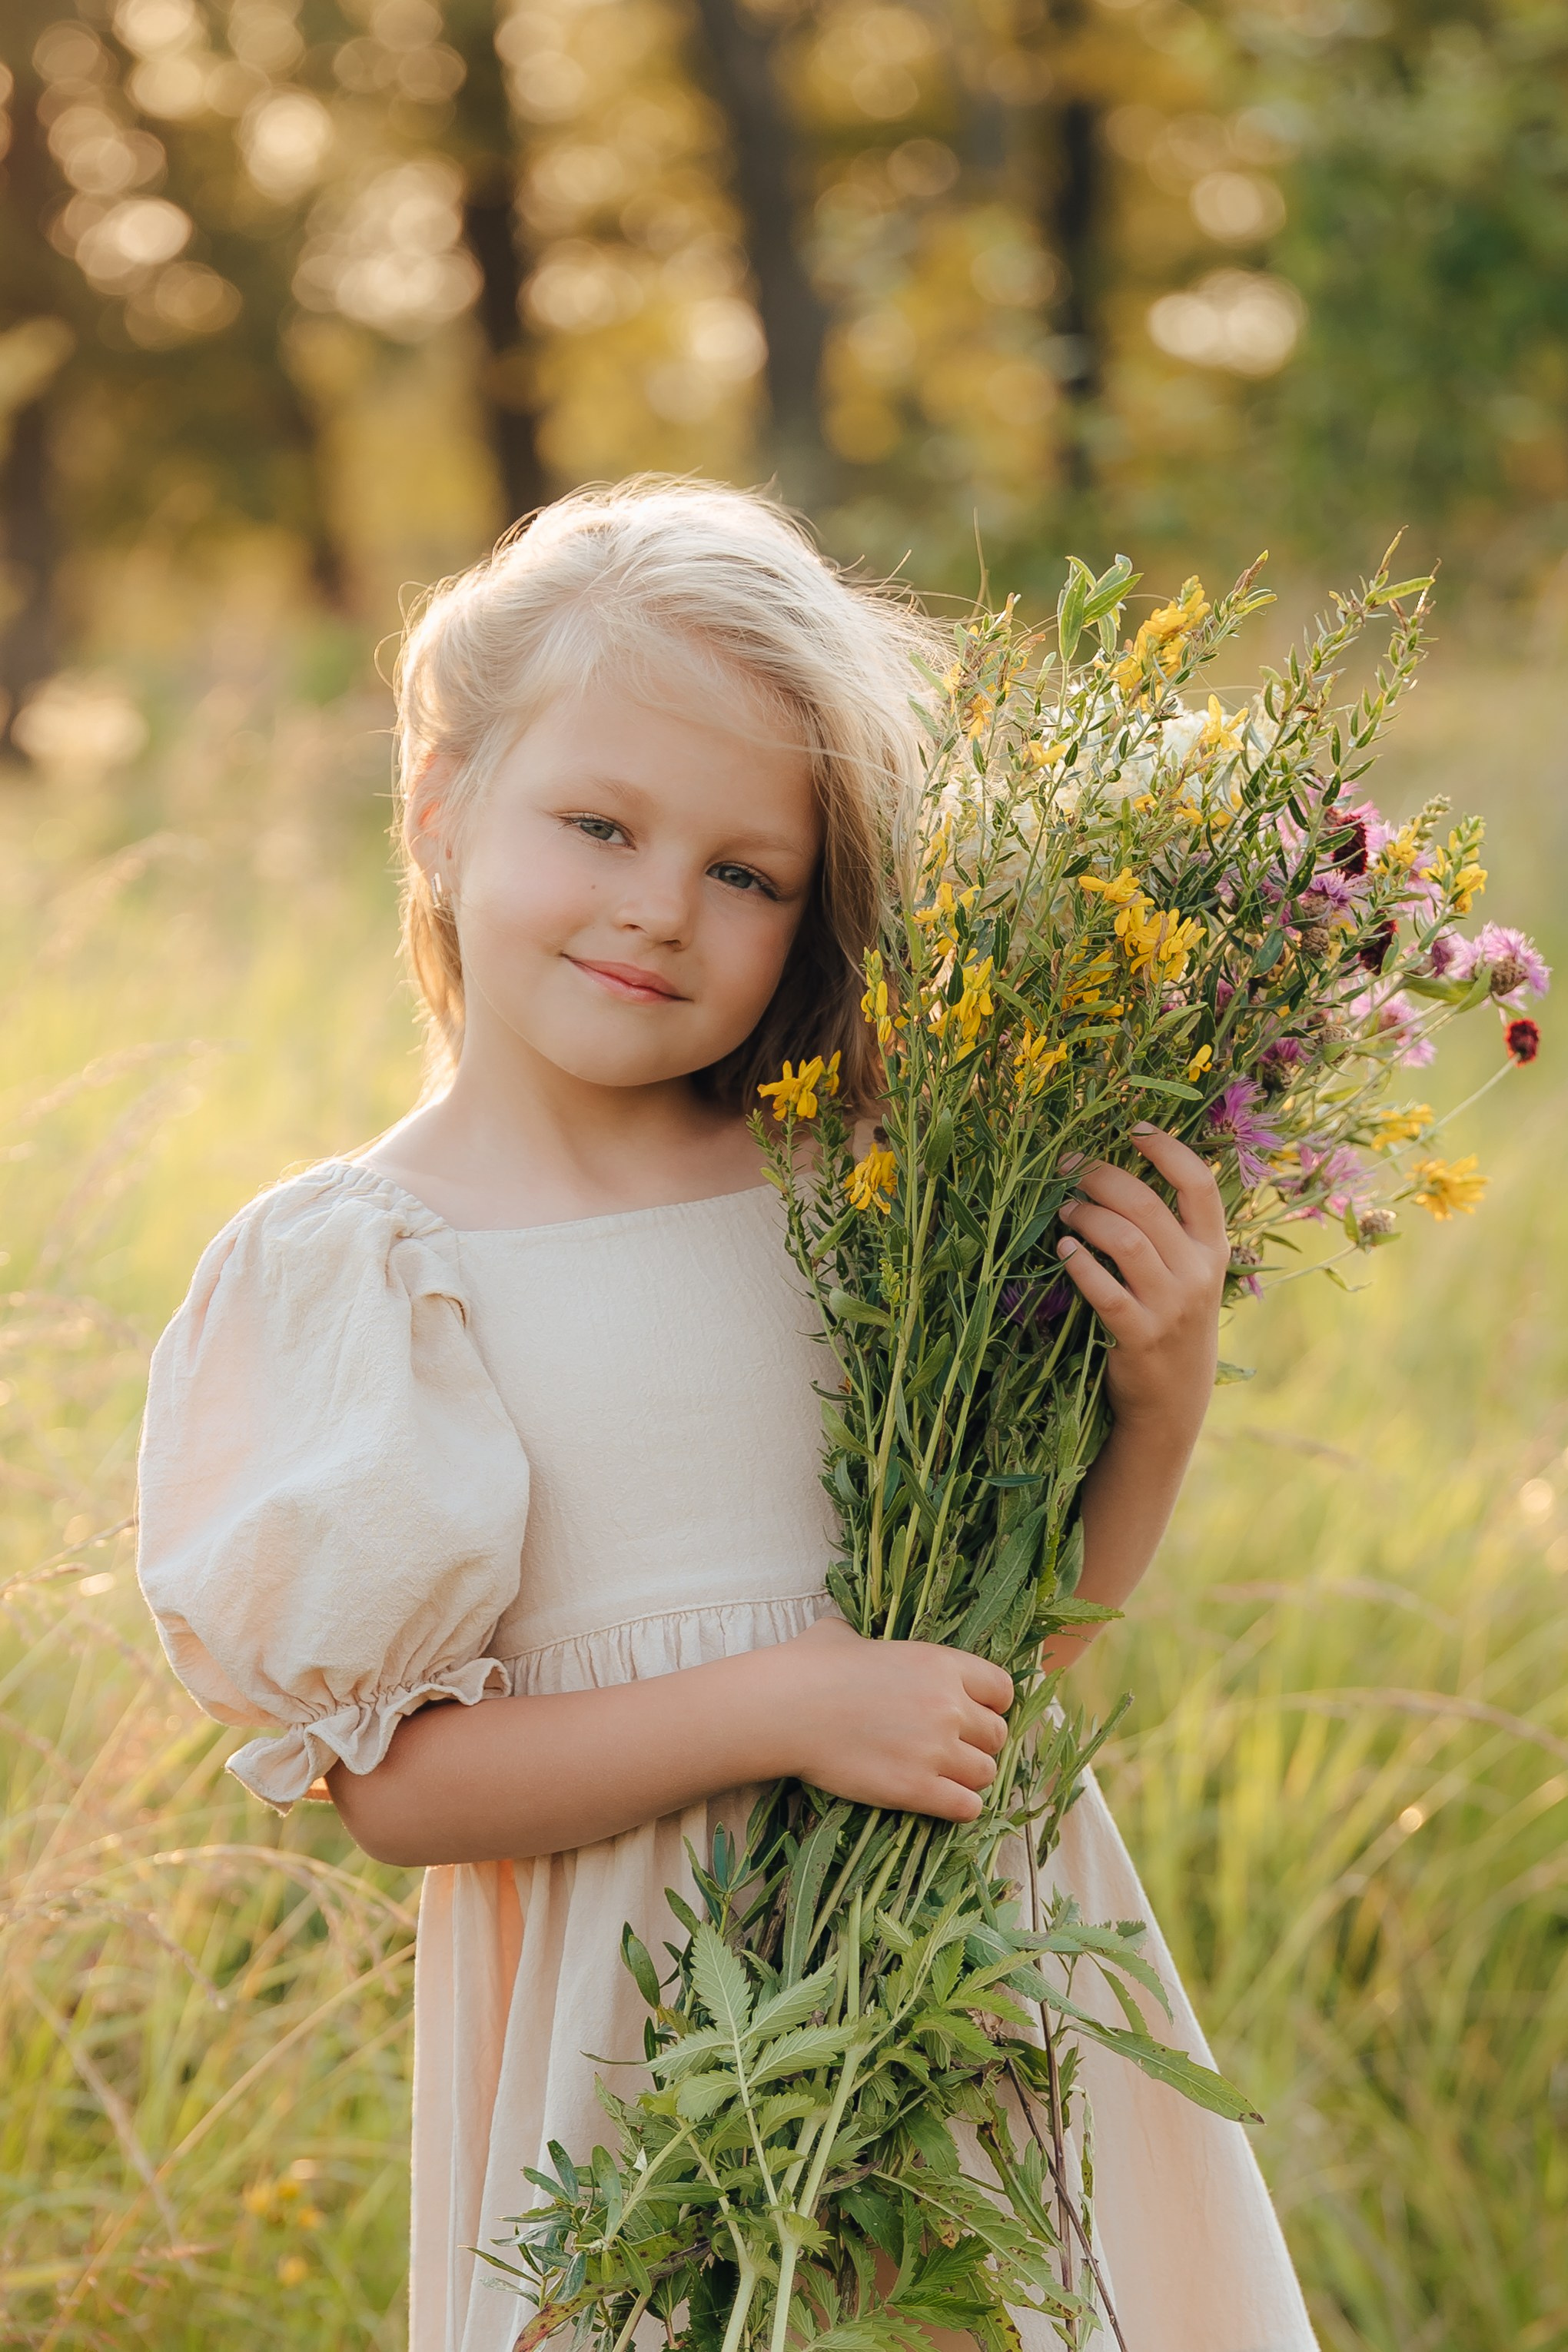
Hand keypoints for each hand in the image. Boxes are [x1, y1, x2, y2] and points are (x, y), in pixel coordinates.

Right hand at [770, 1615, 1013, 1821]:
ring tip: (943, 1776)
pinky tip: (938, 1799)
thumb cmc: (810, 1667)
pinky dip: (959, 1806)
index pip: (1002, 1690)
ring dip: (968, 1777)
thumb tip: (850, 1638)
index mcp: (940, 1664)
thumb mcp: (846, 1635)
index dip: (990, 1705)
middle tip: (951, 1749)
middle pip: (997, 1735)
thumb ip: (866, 1640)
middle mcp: (948, 1705)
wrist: (784, 1708)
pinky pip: (966, 1806)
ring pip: (986, 1773)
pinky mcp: (915, 1788)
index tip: (972, 1714)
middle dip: (978, 1743)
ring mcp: (935, 1749)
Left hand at [1054, 1123, 1227, 1441]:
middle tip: (1070, 1169)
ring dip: (1085, 1216)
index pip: (1200, 1184)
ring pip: (1123, 1239)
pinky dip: (1078, 1263)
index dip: (1167, 1149)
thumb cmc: (1174, 1323)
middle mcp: (1198, 1273)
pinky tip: (1062, 1249)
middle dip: (1102, 1177)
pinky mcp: (1139, 1334)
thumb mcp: (1190, 1275)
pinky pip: (1103, 1288)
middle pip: (1147, 1204)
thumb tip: (1121, 1174)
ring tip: (1063, 1210)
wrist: (1174, 1400)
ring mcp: (1170, 1306)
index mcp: (1214, 1249)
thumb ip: (1172, 1231)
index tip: (1134, 1127)